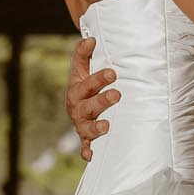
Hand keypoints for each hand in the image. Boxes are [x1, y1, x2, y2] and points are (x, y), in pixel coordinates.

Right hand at [65, 36, 119, 161]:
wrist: (78, 105)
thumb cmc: (85, 85)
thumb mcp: (81, 69)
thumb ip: (83, 54)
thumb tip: (90, 39)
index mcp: (77, 89)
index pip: (87, 83)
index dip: (99, 78)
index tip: (113, 72)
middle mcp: (77, 108)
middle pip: (88, 105)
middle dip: (102, 100)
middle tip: (117, 94)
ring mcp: (81, 124)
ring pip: (87, 127)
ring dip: (96, 127)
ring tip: (107, 125)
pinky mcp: (85, 139)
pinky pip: (85, 147)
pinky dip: (87, 151)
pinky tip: (92, 155)